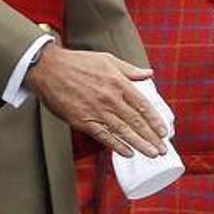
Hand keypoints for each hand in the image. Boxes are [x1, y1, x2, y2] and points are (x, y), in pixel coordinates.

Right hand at [24, 43, 167, 157]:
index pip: (143, 105)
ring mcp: (97, 111)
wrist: (49, 69)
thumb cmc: (78, 62)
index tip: (164, 131)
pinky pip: (103, 136)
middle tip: (162, 149)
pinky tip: (127, 153)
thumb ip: (130, 70)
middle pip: (136, 121)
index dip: (155, 120)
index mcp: (118, 83)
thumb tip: (148, 74)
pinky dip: (116, 146)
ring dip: (139, 144)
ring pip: (123, 131)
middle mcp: (110, 98)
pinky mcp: (82, 121)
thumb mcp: (108, 59)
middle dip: (151, 137)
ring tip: (152, 154)